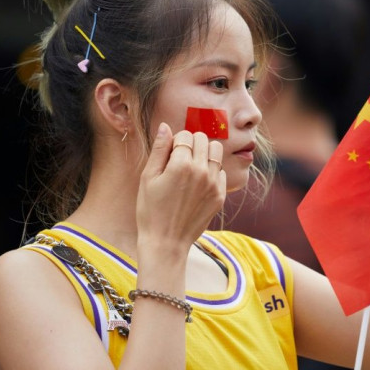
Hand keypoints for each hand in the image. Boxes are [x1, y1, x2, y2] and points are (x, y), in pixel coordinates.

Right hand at [135, 123, 226, 262]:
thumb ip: (159, 150)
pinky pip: (222, 171)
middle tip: (179, 159)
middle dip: (191, 144)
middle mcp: (202, 171)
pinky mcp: (220, 195)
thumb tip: (165, 127)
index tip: (168, 155)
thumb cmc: (151, 210)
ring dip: (204, 154)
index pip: (185, 135)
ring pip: (216, 151)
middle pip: (203, 139)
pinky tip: (198, 184)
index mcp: (181, 165)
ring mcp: (214, 184)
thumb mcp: (148, 178)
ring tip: (191, 167)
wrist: (166, 242)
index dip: (175, 142)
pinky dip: (212, 172)